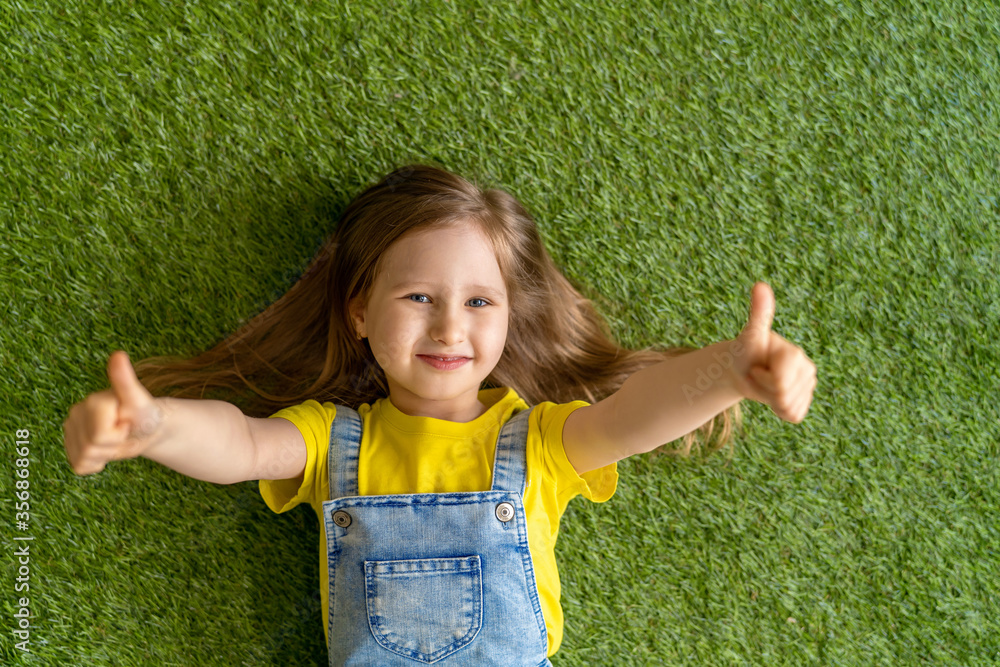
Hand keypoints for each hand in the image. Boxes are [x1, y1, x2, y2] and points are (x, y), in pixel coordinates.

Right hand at [63, 350, 166, 474]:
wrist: (146, 429)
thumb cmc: (145, 413)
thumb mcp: (139, 400)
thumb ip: (125, 381)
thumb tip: (118, 355)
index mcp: (90, 402)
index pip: (99, 435)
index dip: (119, 434)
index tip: (126, 422)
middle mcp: (75, 413)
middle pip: (91, 448)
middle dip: (113, 446)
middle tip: (123, 432)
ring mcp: (70, 431)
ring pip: (85, 458)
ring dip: (106, 455)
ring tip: (116, 439)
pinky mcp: (71, 447)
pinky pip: (80, 466)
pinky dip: (97, 464)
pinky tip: (106, 449)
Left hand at [727, 282, 816, 422]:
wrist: (742, 369)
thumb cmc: (744, 350)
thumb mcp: (749, 334)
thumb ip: (758, 313)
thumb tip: (760, 284)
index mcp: (796, 354)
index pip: (781, 383)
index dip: (762, 378)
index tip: (759, 365)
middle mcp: (809, 370)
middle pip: (783, 396)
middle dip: (765, 390)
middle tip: (760, 374)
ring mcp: (809, 387)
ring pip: (787, 408)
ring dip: (769, 400)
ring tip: (766, 383)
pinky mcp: (805, 403)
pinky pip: (792, 416)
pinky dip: (778, 410)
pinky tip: (773, 395)